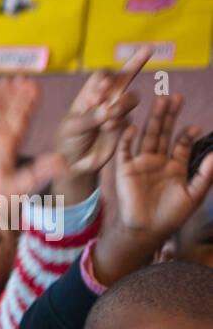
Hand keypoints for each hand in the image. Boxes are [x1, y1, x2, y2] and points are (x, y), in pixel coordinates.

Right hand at [0, 78, 63, 286]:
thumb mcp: (17, 190)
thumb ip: (37, 173)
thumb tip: (63, 160)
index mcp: (9, 148)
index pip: (21, 119)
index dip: (28, 102)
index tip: (35, 85)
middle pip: (5, 112)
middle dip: (13, 95)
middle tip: (22, 77)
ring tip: (4, 82)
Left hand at [52, 47, 146, 200]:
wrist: (75, 164)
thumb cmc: (68, 141)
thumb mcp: (71, 128)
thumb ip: (88, 118)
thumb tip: (108, 109)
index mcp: (89, 94)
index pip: (102, 76)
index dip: (106, 79)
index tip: (102, 90)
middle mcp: (106, 100)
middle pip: (125, 76)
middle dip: (136, 62)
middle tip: (139, 60)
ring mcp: (117, 112)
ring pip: (131, 98)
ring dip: (121, 105)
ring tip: (107, 120)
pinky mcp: (124, 126)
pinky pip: (128, 119)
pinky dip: (118, 123)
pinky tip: (106, 130)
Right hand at [115, 95, 212, 239]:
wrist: (145, 230)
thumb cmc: (170, 216)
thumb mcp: (194, 195)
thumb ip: (205, 175)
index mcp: (174, 167)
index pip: (181, 144)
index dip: (188, 134)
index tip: (195, 128)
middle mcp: (158, 161)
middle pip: (164, 133)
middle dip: (170, 116)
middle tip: (176, 97)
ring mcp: (140, 164)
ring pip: (148, 136)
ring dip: (153, 119)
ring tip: (161, 101)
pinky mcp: (125, 169)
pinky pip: (125, 151)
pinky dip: (127, 138)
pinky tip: (134, 127)